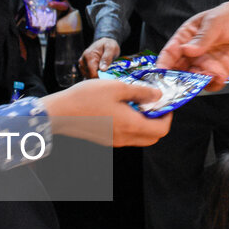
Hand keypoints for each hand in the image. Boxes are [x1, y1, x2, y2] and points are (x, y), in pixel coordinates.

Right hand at [40, 79, 171, 146]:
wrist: (60, 112)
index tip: (165, 103)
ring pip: (140, 138)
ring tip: (138, 103)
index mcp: (131, 126)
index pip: (161, 130)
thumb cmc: (86, 98)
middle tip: (154, 104)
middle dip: (159, 121)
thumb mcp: (117, 87)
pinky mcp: (106, 139)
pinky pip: (127, 136)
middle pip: (153, 137)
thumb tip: (158, 96)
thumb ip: (141, 92)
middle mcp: (125, 138)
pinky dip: (133, 125)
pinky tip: (124, 108)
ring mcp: (114, 141)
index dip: (168, 116)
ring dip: (145, 123)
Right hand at [81, 37, 121, 76]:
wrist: (104, 42)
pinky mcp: (83, 67)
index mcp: (88, 56)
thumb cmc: (109, 45)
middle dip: (99, 78)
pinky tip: (100, 73)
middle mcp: (82, 60)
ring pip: (88, 77)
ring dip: (96, 77)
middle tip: (108, 74)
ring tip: (104, 72)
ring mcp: (81, 64)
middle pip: (89, 77)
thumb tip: (102, 69)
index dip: (100, 78)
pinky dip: (94, 76)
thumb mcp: (111, 49)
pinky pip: (87, 76)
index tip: (108, 78)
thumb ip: (107, 58)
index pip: (92, 74)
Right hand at [157, 0, 228, 90]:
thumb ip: (201, 38)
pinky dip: (212, 85)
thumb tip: (187, 50)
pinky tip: (218, 78)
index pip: (170, 53)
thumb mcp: (214, 22)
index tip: (160, 74)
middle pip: (178, 71)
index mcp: (186, 38)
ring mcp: (205, 64)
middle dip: (176, 80)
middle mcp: (193, 54)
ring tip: (202, 79)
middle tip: (177, 85)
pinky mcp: (219, 72)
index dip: (163, 64)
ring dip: (194, 84)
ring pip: (193, 80)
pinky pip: (211, 84)